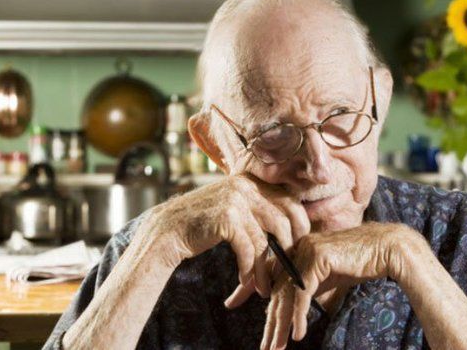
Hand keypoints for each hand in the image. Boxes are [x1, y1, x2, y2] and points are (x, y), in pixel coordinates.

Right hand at [132, 173, 311, 308]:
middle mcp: (246, 185)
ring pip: (267, 240)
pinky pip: (249, 249)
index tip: (295, 248)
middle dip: (288, 249)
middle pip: (286, 219)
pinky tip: (243, 281)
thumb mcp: (232, 207)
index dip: (300, 226)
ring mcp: (236, 200)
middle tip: (285, 270)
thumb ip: (257, 209)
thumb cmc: (202, 224)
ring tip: (264, 286)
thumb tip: (292, 226)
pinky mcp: (227, 218)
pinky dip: (248, 269)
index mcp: (251, 180)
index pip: (291, 201)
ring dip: (266, 269)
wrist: (166, 230)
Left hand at [259, 223, 425, 349]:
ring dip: (281, 325)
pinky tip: (298, 334)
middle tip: (267, 346)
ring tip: (276, 347)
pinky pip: (302, 294)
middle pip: (279, 291)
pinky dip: (298, 316)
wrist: (387, 249)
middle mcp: (298, 248)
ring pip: (287, 294)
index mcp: (299, 250)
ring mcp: (306, 251)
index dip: (271, 310)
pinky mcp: (317, 259)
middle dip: (272, 323)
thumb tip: (293, 308)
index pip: (278, 284)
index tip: (269, 333)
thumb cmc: (362, 263)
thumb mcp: (329, 277)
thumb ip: (310, 287)